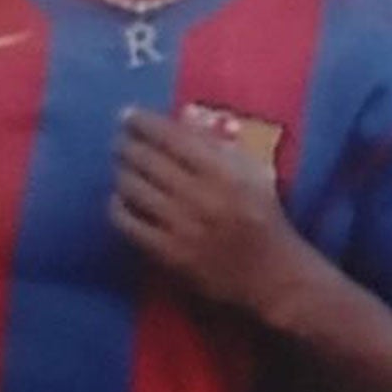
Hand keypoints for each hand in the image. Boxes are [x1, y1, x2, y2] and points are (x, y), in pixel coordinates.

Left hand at [111, 106, 297, 311]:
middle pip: (147, 159)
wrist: (273, 275)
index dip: (144, 122)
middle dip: (127, 145)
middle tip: (120, 141)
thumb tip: (184, 116)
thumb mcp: (254, 174)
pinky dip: (118, 207)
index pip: (172, 137)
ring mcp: (183, 227)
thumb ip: (220, 145)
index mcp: (225, 173)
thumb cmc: (265, 218)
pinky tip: (120, 200)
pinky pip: (128, 224)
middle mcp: (201, 196)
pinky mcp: (169, 254)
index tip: (129, 115)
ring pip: (133, 188)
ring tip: (121, 167)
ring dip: (122, 172)